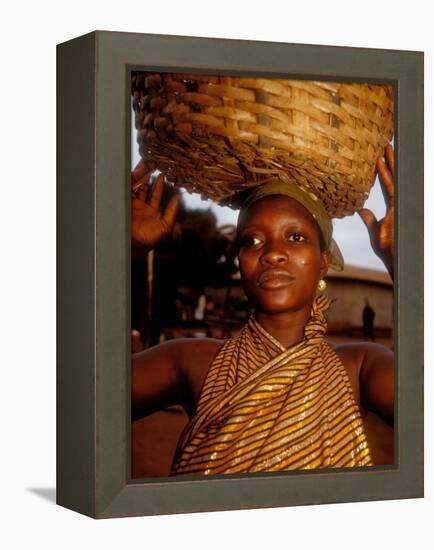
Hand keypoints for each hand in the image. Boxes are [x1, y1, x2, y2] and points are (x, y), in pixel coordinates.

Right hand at [131, 160, 179, 248]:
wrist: (134, 243)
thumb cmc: (150, 238)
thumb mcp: (166, 225)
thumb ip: (172, 211)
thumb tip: (178, 197)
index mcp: (150, 213)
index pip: (154, 196)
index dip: (159, 186)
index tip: (163, 175)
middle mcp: (139, 207)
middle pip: (144, 188)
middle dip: (149, 177)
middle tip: (154, 165)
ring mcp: (131, 204)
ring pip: (136, 186)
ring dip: (142, 175)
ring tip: (148, 164)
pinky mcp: (125, 202)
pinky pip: (130, 187)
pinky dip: (135, 179)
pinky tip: (141, 170)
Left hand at [358, 144, 393, 277]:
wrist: (394, 259)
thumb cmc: (387, 249)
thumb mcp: (375, 231)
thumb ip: (369, 219)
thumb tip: (361, 209)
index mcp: (393, 208)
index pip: (388, 184)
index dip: (384, 171)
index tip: (378, 158)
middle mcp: (398, 203)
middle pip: (394, 177)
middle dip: (390, 161)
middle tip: (385, 144)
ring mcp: (400, 204)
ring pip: (395, 178)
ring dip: (390, 162)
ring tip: (384, 146)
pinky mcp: (399, 208)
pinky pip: (391, 187)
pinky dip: (387, 174)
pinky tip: (381, 161)